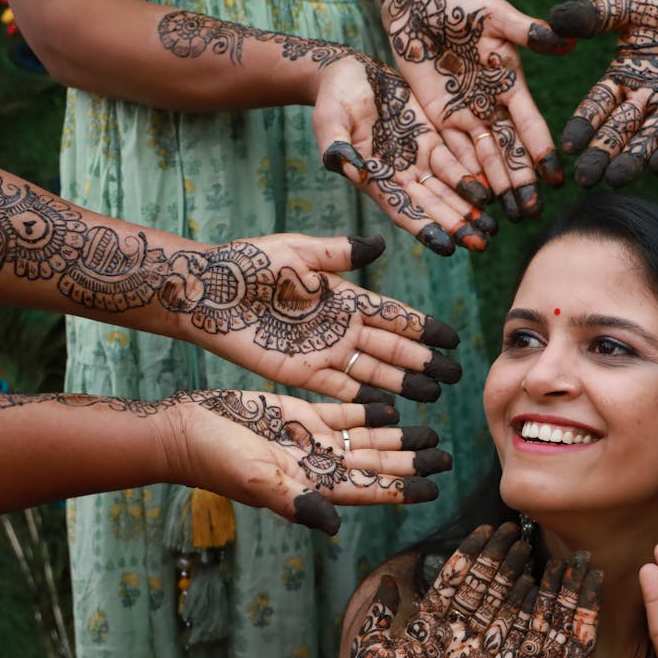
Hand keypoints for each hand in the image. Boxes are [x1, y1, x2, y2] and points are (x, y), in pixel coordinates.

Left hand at [159, 232, 461, 403]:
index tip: (452, 338)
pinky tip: (391, 410)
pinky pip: (341, 391)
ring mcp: (323, 352)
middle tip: (454, 376)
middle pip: (391, 347)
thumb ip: (337, 254)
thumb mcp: (295, 251)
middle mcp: (339, 327)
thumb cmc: (245, 265)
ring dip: (403, 384)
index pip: (393, 314)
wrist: (204, 293)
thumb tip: (378, 247)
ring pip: (373, 371)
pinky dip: (366, 400)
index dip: (423, 327)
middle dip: (423, 361)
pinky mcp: (301, 373)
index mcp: (342, 296)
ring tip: (434, 394)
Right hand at [163, 389, 445, 533]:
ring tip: (433, 432)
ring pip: (367, 439)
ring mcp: (312, 440)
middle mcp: (319, 465)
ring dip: (399, 436)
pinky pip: (344, 414)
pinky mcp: (301, 414)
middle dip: (412, 462)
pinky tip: (395, 406)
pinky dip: (369, 411)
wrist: (183, 430)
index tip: (434, 488)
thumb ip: (296, 501)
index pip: (368, 489)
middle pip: (377, 463)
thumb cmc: (215, 460)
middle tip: (447, 456)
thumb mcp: (257, 480)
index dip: (401, 489)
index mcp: (313, 485)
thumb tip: (332, 526)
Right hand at [314, 53, 499, 254]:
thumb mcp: (328, 119)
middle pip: (431, 205)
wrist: (348, 73)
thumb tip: (345, 165)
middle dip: (455, 225)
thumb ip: (336, 145)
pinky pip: (454, 162)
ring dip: (469, 209)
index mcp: (374, 178)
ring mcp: (416, 158)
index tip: (447, 246)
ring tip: (493, 227)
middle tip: (482, 245)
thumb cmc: (333, 97)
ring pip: (447, 189)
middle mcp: (398, 175)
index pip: (402, 209)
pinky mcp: (430, 140)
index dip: (424, 227)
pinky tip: (492, 193)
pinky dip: (471, 178)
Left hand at [380, 0, 571, 221]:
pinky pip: (455, 152)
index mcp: (510, 82)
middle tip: (532, 212)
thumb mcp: (492, 14)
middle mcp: (492, 105)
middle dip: (522, 182)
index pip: (530, 124)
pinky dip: (466, 176)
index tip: (555, 177)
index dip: (542, 150)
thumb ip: (525, 32)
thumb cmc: (457, 0)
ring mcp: (467, 114)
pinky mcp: (440, 117)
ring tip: (510, 216)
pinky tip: (476, 201)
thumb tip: (565, 39)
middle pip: (510, 151)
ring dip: (498, 187)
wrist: (415, 1)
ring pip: (485, 159)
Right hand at [400, 554, 615, 657]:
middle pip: (549, 616)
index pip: (576, 634)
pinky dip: (489, 592)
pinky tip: (502, 571)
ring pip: (517, 610)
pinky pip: (481, 617)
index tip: (596, 571)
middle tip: (573, 552)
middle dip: (561, 584)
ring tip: (536, 548)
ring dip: (527, 580)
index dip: (585, 602)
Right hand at [547, 0, 657, 186]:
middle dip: (602, 155)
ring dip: (634, 159)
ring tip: (617, 178)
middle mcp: (643, 98)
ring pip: (649, 137)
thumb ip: (595, 17)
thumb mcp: (628, 7)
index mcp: (621, 78)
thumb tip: (554, 19)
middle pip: (619, 131)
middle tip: (585, 179)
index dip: (583, 125)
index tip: (567, 146)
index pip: (596, 106)